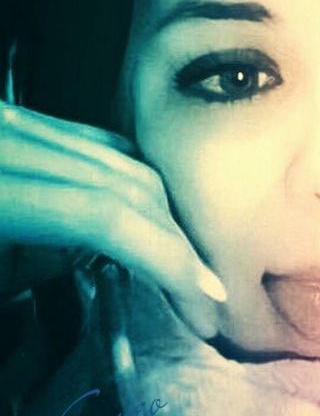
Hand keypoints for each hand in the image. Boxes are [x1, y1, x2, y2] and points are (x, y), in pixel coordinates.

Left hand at [0, 99, 225, 338]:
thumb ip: (17, 275)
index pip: (99, 214)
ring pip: (111, 153)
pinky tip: (144, 208)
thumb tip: (93, 272)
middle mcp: (5, 137)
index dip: (162, 256)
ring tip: (180, 255)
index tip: (203, 299)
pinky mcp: (9, 116)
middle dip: (171, 236)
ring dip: (157, 208)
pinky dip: (126, 173)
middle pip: (118, 179)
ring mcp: (8, 118)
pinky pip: (87, 138)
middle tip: (202, 288)